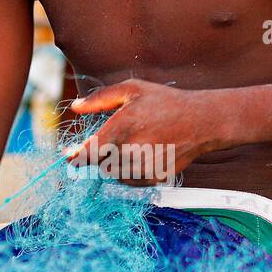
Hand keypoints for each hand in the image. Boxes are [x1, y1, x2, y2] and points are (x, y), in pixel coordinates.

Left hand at [64, 79, 224, 184]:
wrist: (202, 122)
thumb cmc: (165, 102)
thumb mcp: (132, 90)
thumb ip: (100, 99)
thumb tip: (75, 108)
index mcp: (120, 129)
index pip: (88, 154)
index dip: (76, 157)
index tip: (70, 155)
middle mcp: (130, 152)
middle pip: (99, 164)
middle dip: (99, 155)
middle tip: (111, 142)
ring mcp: (143, 168)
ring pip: (113, 174)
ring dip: (114, 164)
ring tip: (133, 144)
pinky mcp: (153, 178)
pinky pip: (130, 181)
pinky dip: (129, 171)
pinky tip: (142, 154)